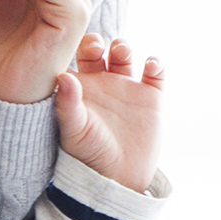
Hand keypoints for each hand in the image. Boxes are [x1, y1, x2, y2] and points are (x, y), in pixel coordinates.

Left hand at [56, 36, 164, 193]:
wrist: (118, 178)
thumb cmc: (88, 155)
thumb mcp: (75, 129)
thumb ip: (68, 103)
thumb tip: (63, 75)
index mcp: (78, 88)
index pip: (71, 56)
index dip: (72, 43)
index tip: (72, 46)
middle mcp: (101, 83)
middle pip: (97, 49)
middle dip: (96, 42)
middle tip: (98, 47)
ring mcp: (126, 88)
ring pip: (123, 55)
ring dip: (123, 46)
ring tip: (121, 52)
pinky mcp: (150, 97)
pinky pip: (156, 73)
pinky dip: (156, 63)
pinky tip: (151, 65)